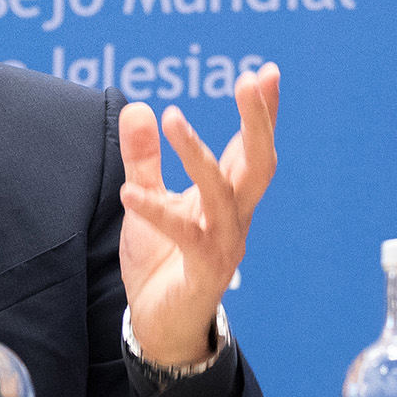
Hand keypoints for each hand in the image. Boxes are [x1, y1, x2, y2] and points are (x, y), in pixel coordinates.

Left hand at [118, 64, 277, 368]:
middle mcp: (235, 216)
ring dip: (199, 153)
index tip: (267, 71)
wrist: (161, 325)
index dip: (263, 111)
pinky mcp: (201, 269)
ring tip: (172, 117)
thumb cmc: (162, 261)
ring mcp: (224, 243)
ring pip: (223, 192)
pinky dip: (157, 211)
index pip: (252, 147)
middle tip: (248, 81)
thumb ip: (145, 157)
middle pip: (259, 162)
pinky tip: (129, 192)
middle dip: (258, 121)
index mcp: (229, 196)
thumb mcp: (148, 197)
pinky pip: (183, 234)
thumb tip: (140, 106)